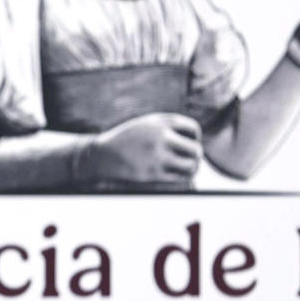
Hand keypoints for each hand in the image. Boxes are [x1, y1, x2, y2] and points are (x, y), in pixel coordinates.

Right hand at [86, 113, 202, 184]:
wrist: (102, 155)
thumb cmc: (127, 140)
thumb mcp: (146, 124)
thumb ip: (168, 126)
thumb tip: (195, 139)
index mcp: (161, 122)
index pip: (193, 130)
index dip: (195, 138)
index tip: (188, 143)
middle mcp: (162, 137)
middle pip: (196, 149)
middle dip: (196, 155)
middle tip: (191, 159)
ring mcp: (158, 156)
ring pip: (191, 165)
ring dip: (192, 168)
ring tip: (188, 168)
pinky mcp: (153, 174)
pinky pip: (179, 178)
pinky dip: (182, 178)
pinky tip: (177, 175)